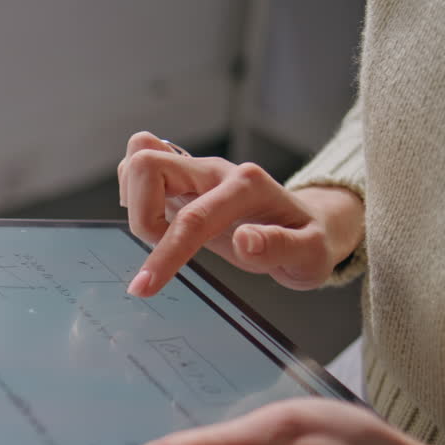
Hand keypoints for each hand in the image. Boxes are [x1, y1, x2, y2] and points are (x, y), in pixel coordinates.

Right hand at [116, 132, 363, 295]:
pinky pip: (140, 168)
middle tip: (158, 245)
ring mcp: (196, 170)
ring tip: (158, 234)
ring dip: (134, 201)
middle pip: (148, 163)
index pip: (193, 217)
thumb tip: (245, 241)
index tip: (144, 287)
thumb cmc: (308, 241)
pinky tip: (155, 221)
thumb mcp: (310, 255)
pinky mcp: (182, 178)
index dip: (164, 253)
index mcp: (247, 186)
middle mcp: (215, 170)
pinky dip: (133, 194)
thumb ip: (280, 247)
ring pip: (138, 157)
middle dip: (140, 213)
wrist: (309, 223)